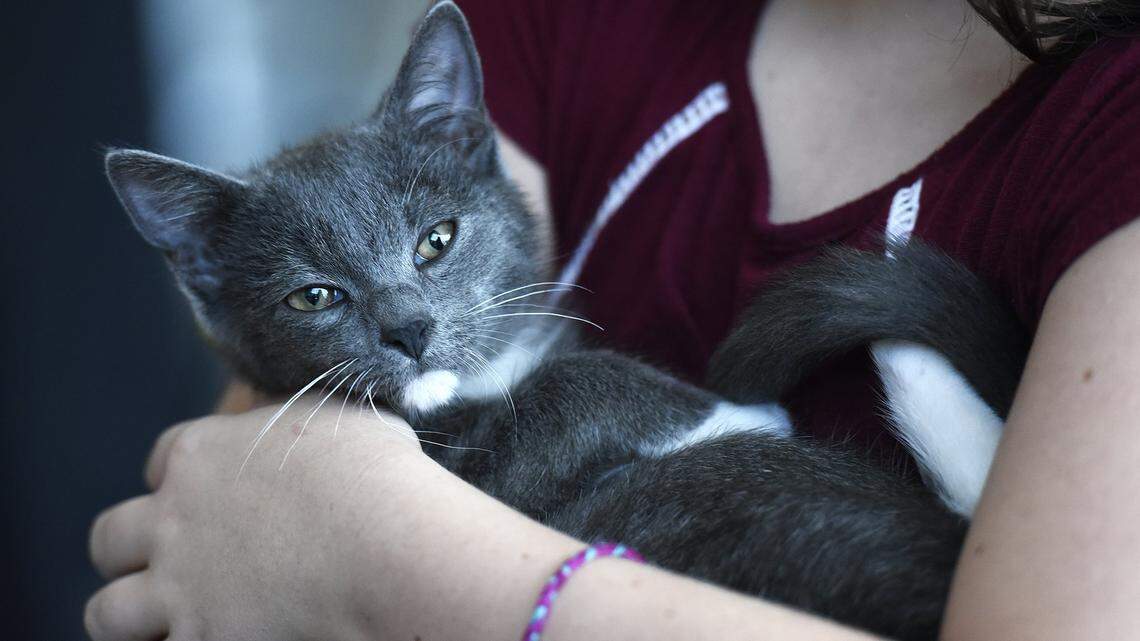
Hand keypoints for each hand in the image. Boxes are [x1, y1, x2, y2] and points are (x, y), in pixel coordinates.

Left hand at [86, 397, 425, 640]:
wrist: (384, 546)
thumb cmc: (373, 474)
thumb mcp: (334, 413)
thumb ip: (295, 412)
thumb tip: (294, 412)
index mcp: (202, 454)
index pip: (161, 459)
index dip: (181, 477)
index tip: (209, 493)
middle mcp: (174, 520)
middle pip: (111, 537)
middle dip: (131, 550)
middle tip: (172, 563)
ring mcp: (179, 586)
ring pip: (107, 612)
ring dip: (134, 615)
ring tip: (170, 619)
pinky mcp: (200, 639)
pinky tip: (215, 637)